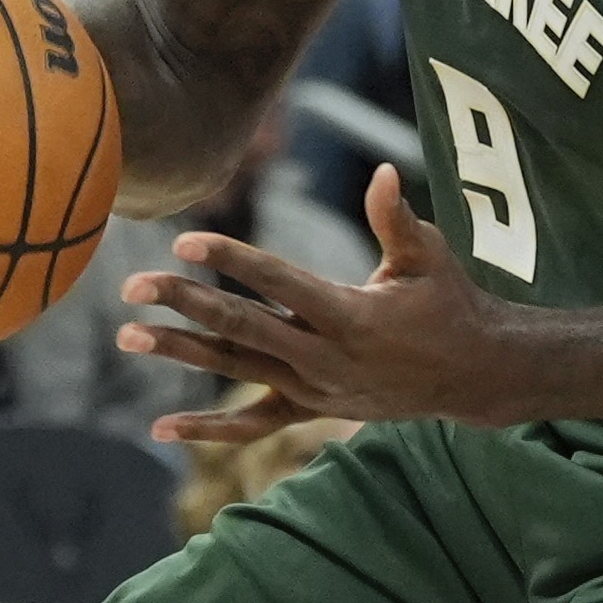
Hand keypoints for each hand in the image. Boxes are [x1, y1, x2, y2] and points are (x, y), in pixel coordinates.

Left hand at [134, 164, 522, 439]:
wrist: (474, 375)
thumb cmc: (452, 304)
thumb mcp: (430, 258)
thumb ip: (397, 219)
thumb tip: (382, 173)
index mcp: (351, 314)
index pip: (278, 283)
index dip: (231, 261)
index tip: (184, 241)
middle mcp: (325, 356)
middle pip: (242, 327)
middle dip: (185, 304)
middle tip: (132, 285)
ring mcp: (315, 388)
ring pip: (237, 369)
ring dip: (181, 352)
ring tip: (128, 334)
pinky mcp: (314, 408)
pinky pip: (254, 424)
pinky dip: (208, 430)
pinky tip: (160, 427)